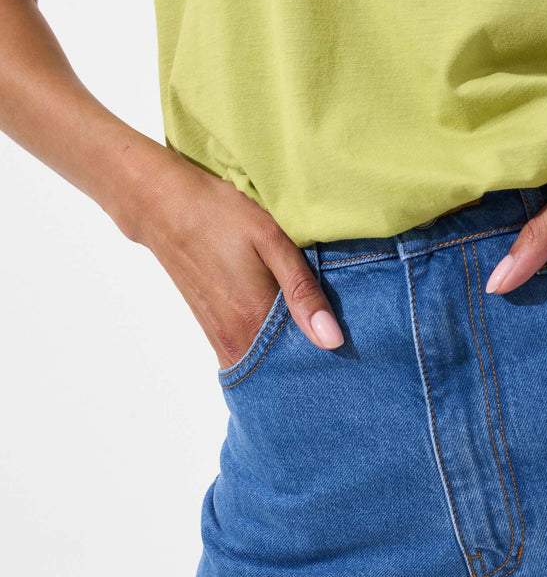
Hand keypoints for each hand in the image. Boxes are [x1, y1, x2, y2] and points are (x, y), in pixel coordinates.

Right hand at [119, 150, 343, 367]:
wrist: (162, 206)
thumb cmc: (218, 215)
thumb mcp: (271, 240)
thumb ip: (302, 290)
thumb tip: (332, 339)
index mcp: (253, 321)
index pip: (304, 363)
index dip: (331, 358)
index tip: (354, 347)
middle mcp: (234, 341)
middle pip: (284, 370)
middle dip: (313, 361)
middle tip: (340, 340)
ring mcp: (219, 339)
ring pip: (266, 364)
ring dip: (291, 354)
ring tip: (314, 330)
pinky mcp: (212, 331)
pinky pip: (249, 354)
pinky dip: (270, 348)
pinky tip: (287, 325)